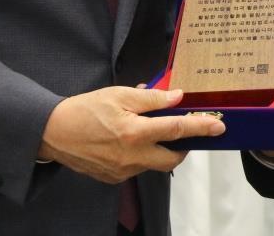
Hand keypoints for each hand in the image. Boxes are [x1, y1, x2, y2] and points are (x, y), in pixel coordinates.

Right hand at [37, 86, 225, 182]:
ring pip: (154, 163)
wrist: (53, 132)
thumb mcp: (119, 95)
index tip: (219, 126)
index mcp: (135, 133)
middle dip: (183, 146)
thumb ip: (151, 98)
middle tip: (182, 130)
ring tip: (145, 127)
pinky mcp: (114, 178)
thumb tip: (178, 97)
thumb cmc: (86, 109)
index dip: (200, 127)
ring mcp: (123, 171)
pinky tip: (128, 139)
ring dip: (158, 148)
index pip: (177, 130)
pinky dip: (141, 154)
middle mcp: (132, 157)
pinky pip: (138, 167)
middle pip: (172, 158)